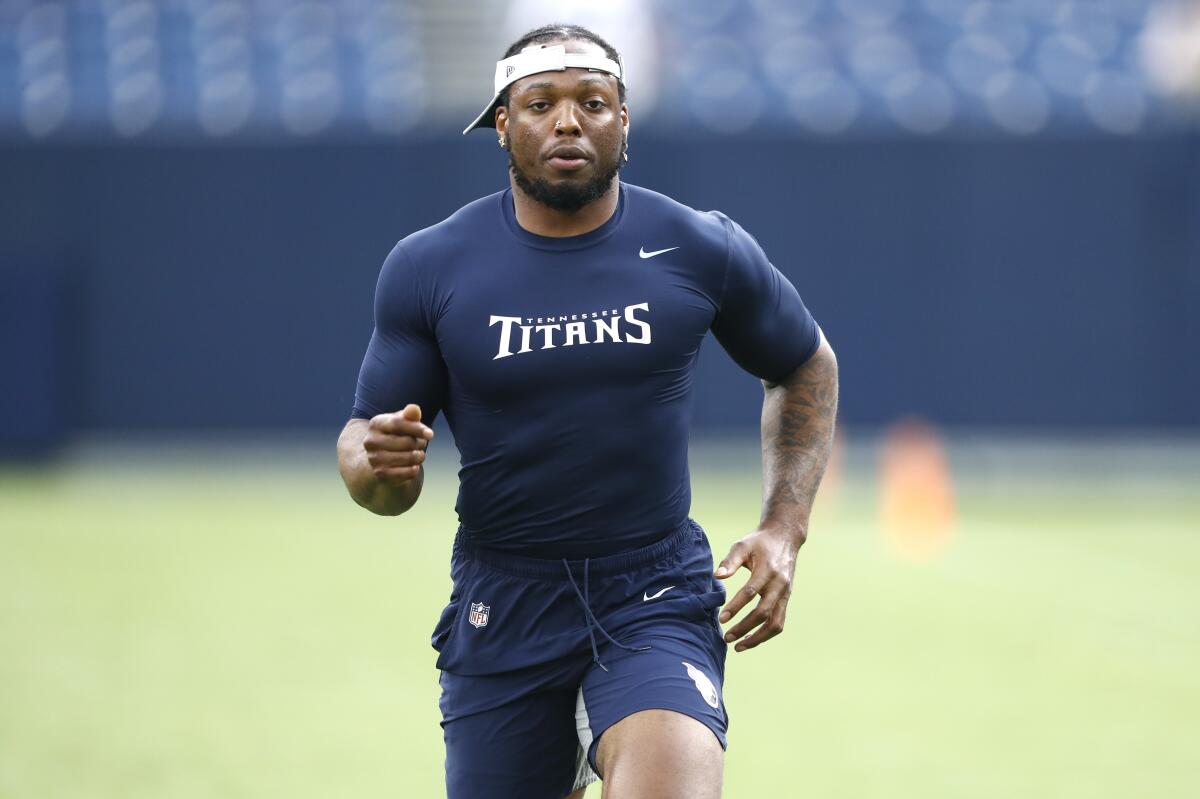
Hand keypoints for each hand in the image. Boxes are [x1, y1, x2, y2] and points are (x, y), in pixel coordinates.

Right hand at [363, 404, 433, 485]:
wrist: (380, 457)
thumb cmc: (396, 435)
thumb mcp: (402, 422)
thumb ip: (409, 415)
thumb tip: (414, 409)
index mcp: (376, 424)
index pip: (398, 423)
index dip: (416, 428)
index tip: (430, 434)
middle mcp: (371, 441)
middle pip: (407, 442)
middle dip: (420, 443)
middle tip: (421, 443)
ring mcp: (374, 458)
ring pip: (410, 457)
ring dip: (420, 456)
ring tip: (417, 454)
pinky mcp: (381, 473)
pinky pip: (409, 472)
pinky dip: (415, 468)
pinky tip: (412, 465)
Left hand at [714, 526, 802, 651]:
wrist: (785, 538)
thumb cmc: (759, 542)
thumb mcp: (743, 545)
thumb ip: (730, 561)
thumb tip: (717, 577)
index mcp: (768, 570)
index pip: (751, 593)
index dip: (736, 607)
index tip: (721, 618)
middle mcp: (779, 584)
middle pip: (763, 613)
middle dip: (744, 628)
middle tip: (726, 637)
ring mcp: (785, 594)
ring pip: (775, 623)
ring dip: (757, 638)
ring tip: (738, 647)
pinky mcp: (786, 599)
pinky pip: (779, 622)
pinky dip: (766, 634)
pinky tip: (750, 639)